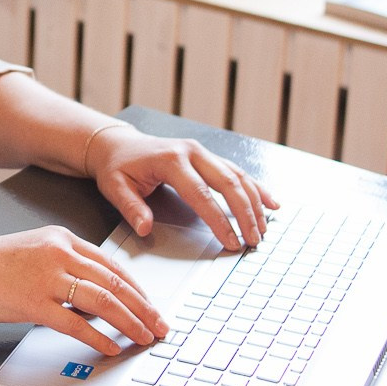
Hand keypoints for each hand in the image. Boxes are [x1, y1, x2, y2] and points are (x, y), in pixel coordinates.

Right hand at [0, 226, 166, 356]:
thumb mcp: (31, 252)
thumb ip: (63, 266)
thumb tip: (94, 295)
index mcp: (61, 238)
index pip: (112, 264)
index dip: (137, 288)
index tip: (151, 305)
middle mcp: (59, 253)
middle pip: (116, 283)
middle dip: (144, 308)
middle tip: (160, 326)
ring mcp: (47, 277)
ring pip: (104, 301)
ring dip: (130, 323)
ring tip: (144, 338)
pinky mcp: (34, 302)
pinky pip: (76, 323)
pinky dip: (98, 338)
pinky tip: (111, 348)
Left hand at [90, 128, 277, 250]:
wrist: (117, 144)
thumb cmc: (118, 167)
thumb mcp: (114, 187)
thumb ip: (131, 208)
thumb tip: (144, 228)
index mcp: (171, 160)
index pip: (201, 195)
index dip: (219, 220)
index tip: (231, 242)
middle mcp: (192, 152)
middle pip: (228, 183)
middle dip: (245, 214)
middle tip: (255, 240)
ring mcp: (203, 152)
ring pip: (238, 177)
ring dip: (254, 203)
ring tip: (264, 228)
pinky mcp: (208, 156)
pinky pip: (237, 171)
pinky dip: (256, 188)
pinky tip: (271, 202)